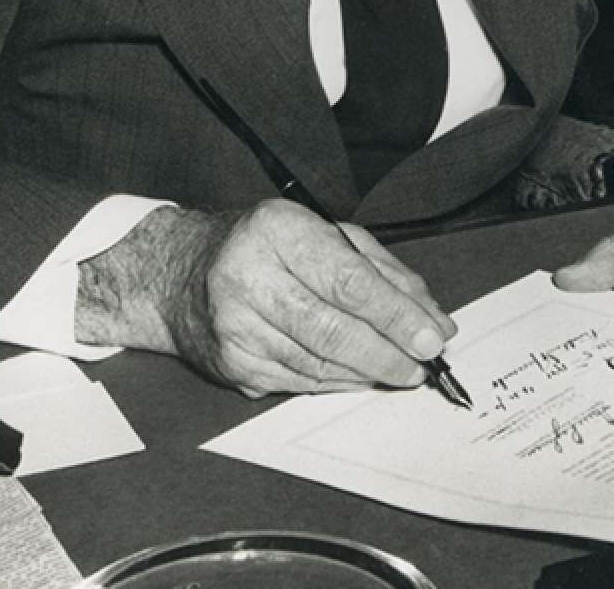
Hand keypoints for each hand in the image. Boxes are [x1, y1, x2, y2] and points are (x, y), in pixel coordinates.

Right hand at [76, 201, 457, 398]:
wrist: (181, 274)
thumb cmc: (265, 247)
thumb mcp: (322, 233)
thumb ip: (381, 271)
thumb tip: (430, 317)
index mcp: (276, 230)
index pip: (347, 280)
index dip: (395, 314)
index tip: (432, 336)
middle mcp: (248, 276)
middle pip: (333, 329)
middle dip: (388, 353)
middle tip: (423, 365)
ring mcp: (236, 326)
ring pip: (319, 364)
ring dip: (368, 373)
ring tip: (400, 371)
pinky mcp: (232, 364)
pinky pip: (299, 382)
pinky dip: (338, 383)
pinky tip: (360, 376)